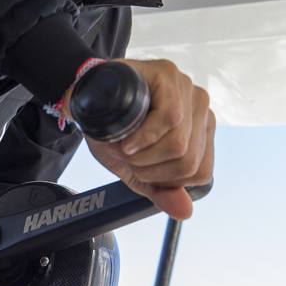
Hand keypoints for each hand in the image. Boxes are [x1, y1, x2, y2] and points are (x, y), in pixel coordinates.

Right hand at [73, 58, 214, 218]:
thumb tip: (185, 211)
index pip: (200, 172)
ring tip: (124, 145)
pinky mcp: (168, 74)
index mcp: (200, 130)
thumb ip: (162, 190)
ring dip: (143, 155)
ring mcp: (186, 89)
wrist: (85, 101)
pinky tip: (128, 139)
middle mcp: (200, 108)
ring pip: (179, 144)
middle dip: (149, 169)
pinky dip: (144, 136)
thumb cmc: (113, 130)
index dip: (165, 180)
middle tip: (127, 158)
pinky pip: (170, 117)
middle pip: (188, 161)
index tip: (140, 169)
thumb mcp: (137, 168)